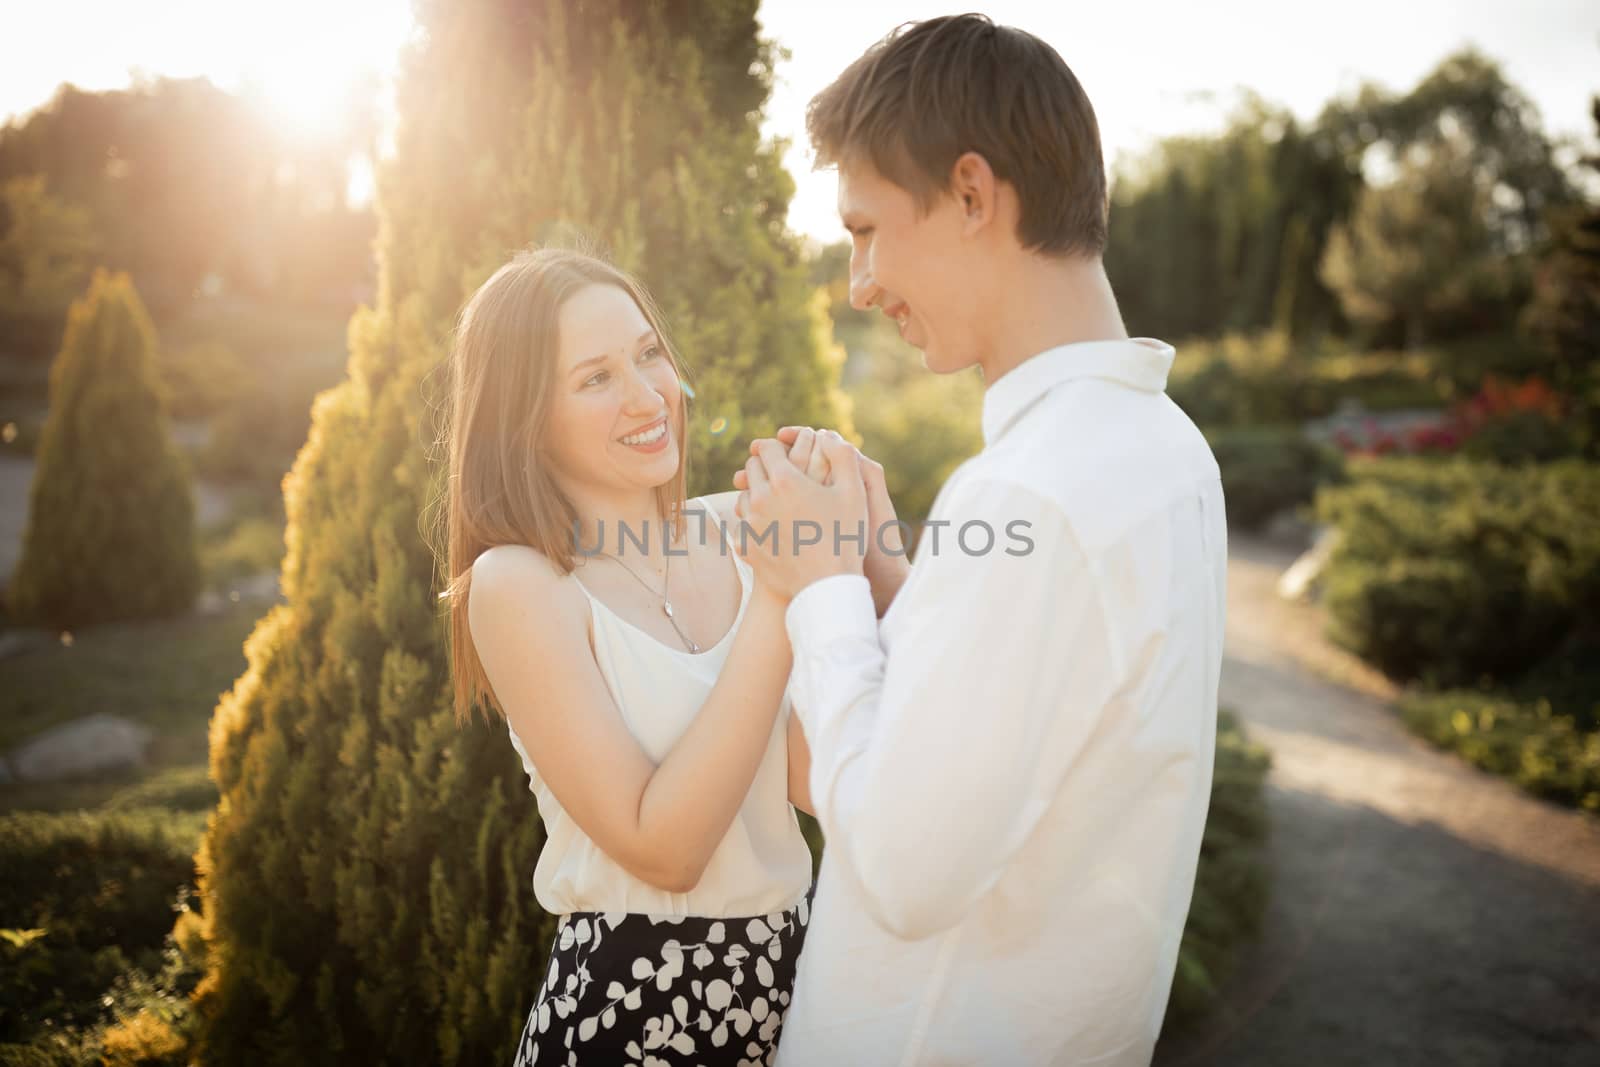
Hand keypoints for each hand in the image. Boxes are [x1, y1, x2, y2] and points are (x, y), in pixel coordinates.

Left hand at [729, 434, 866, 600]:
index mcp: (784, 480)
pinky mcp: (746, 547)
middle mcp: (761, 499)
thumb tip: (827, 435)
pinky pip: (742, 526)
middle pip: (752, 469)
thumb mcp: (854, 491)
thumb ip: (843, 455)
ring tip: (775, 501)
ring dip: (757, 494)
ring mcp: (750, 525)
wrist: (827, 586)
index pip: (767, 448)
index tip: (780, 449)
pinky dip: (753, 523)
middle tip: (779, 473)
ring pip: (744, 497)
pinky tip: (770, 528)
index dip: (775, 445)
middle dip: (764, 467)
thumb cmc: (845, 537)